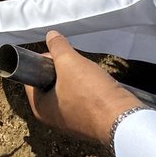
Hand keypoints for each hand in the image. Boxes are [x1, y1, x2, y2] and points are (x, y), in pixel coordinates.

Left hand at [25, 31, 141, 146]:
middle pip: (50, 82)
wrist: (123, 119)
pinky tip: (97, 83)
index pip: (31, 78)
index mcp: (40, 108)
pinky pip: (83, 98)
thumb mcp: (69, 62)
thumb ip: (58, 47)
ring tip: (87, 73)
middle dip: (62, 69)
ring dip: (77, 77)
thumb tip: (51, 36)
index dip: (42, 61)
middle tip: (74, 62)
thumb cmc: (91, 95)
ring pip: (68, 89)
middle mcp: (52, 117)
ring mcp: (71, 120)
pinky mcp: (89, 120)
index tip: (56, 54)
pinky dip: (88, 88)